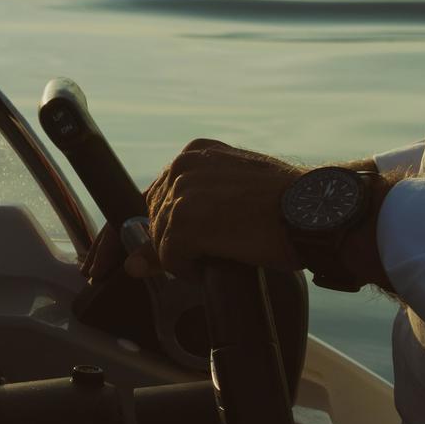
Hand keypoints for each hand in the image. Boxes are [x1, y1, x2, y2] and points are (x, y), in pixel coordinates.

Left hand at [123, 138, 303, 277]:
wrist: (321, 210)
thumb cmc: (289, 207)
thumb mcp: (232, 200)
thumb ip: (186, 219)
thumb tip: (137, 264)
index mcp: (195, 154)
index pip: (149, 196)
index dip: (131, 230)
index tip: (103, 259)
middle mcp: (183, 166)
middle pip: (150, 219)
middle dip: (153, 247)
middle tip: (161, 265)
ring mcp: (182, 192)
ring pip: (160, 241)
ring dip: (183, 258)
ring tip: (224, 254)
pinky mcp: (185, 221)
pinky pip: (169, 258)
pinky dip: (188, 269)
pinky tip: (217, 262)